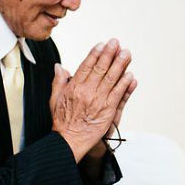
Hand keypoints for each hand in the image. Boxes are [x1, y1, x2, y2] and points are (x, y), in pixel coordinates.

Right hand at [50, 39, 133, 161]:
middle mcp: (86, 91)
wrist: (69, 141)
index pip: (86, 66)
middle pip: (100, 68)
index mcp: (73, 87)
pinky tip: (130, 75)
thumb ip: (58, 81)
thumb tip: (59, 66)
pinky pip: (118, 94)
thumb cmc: (62, 121)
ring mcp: (98, 100)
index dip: (95, 54)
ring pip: (111, 78)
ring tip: (126, 53)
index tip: (102, 44)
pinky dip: (124, 84)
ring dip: (120, 65)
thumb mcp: (54, 99)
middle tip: (116, 43)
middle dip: (109, 54)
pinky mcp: (108, 110)